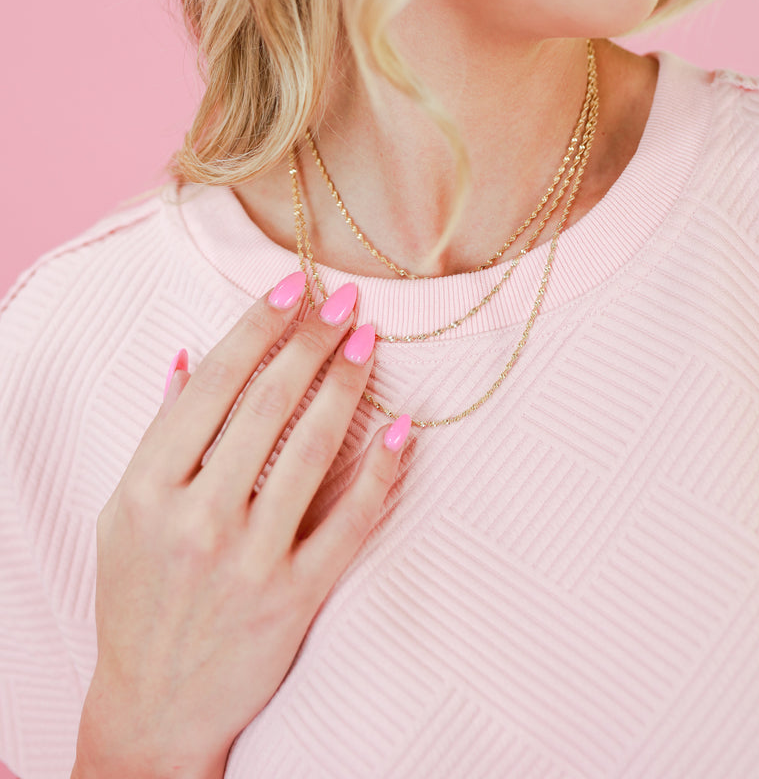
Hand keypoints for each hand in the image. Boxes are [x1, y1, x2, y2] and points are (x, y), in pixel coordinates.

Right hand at [72, 274, 410, 778]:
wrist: (154, 706)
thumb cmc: (136, 597)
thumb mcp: (122, 514)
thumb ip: (158, 435)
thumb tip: (189, 356)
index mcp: (148, 487)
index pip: (212, 385)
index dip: (256, 327)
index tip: (292, 284)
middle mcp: (197, 517)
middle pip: (266, 405)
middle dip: (310, 341)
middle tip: (346, 299)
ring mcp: (249, 559)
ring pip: (309, 451)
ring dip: (345, 387)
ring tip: (368, 341)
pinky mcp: (293, 598)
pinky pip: (349, 522)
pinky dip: (381, 472)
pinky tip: (404, 429)